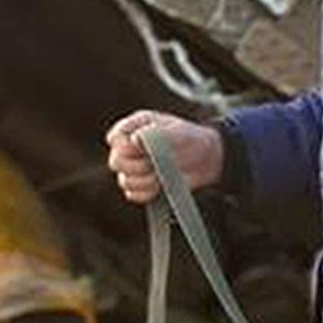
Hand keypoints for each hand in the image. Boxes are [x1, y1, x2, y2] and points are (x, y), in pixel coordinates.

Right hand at [105, 111, 223, 203]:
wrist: (207, 159)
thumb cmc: (192, 139)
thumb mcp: (177, 131)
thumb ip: (156, 133)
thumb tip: (134, 139)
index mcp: (136, 128)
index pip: (114, 139)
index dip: (125, 146)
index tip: (142, 147)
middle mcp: (132, 148)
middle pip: (115, 162)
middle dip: (135, 166)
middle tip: (154, 163)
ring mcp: (136, 168)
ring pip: (124, 181)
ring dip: (144, 181)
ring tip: (161, 175)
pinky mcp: (143, 186)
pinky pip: (133, 195)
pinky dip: (146, 193)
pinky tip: (159, 186)